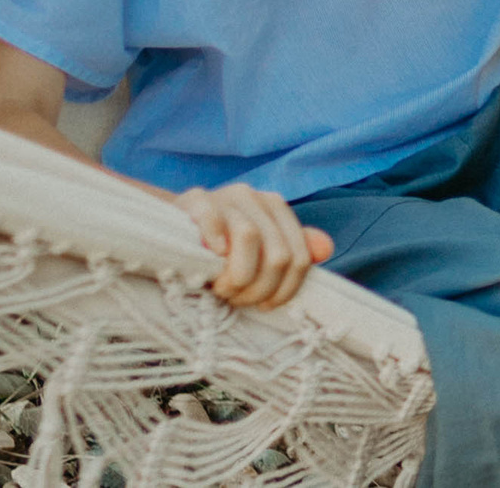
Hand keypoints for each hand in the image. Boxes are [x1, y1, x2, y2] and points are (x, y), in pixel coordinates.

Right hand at [169, 184, 334, 309]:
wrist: (173, 226)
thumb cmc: (221, 245)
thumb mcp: (259, 248)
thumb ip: (293, 248)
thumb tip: (326, 249)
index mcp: (276, 207)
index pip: (299, 257)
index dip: (284, 289)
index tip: (264, 304)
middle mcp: (255, 197)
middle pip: (277, 255)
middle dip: (258, 288)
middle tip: (237, 299)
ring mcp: (225, 196)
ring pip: (249, 238)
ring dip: (236, 276)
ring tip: (222, 289)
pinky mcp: (196, 199)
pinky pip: (212, 220)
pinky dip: (214, 243)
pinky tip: (210, 260)